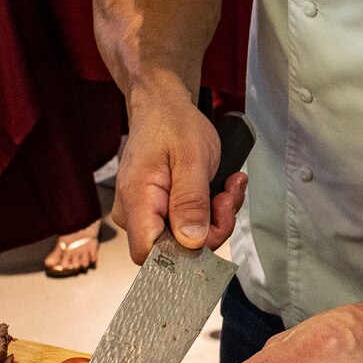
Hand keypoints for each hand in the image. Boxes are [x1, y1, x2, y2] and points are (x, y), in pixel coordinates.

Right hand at [113, 86, 245, 261]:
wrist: (162, 107)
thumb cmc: (172, 124)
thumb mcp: (192, 158)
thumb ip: (191, 202)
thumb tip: (192, 242)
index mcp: (138, 201)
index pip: (150, 255)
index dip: (185, 255)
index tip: (213, 228)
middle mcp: (135, 214)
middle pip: (174, 250)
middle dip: (212, 228)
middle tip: (228, 196)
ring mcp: (145, 214)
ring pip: (186, 239)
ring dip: (216, 216)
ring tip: (228, 186)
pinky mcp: (159, 211)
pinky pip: (187, 226)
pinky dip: (210, 211)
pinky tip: (221, 188)